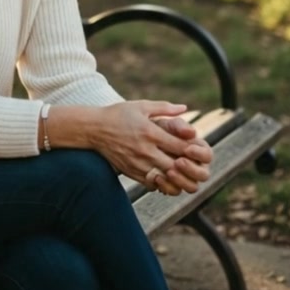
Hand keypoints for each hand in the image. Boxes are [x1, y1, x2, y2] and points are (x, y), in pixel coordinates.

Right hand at [79, 100, 204, 186]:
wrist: (94, 129)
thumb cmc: (119, 114)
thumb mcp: (141, 106)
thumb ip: (164, 108)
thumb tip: (184, 108)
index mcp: (151, 133)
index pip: (180, 146)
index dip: (193, 150)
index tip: (195, 148)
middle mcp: (146, 150)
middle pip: (176, 165)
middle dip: (188, 166)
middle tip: (192, 162)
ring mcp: (138, 164)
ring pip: (166, 178)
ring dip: (177, 177)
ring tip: (181, 171)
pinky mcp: (131, 172)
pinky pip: (152, 184)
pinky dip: (163, 183)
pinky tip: (166, 175)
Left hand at [148, 115, 212, 195]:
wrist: (136, 140)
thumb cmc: (155, 128)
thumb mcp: (165, 124)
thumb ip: (178, 126)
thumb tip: (192, 132)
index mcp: (198, 149)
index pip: (207, 155)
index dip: (200, 154)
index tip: (188, 149)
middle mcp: (195, 166)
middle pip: (204, 175)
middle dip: (192, 169)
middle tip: (178, 162)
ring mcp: (185, 178)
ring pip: (192, 187)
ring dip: (182, 181)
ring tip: (168, 171)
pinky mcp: (172, 185)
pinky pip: (175, 192)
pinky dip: (167, 187)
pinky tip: (156, 177)